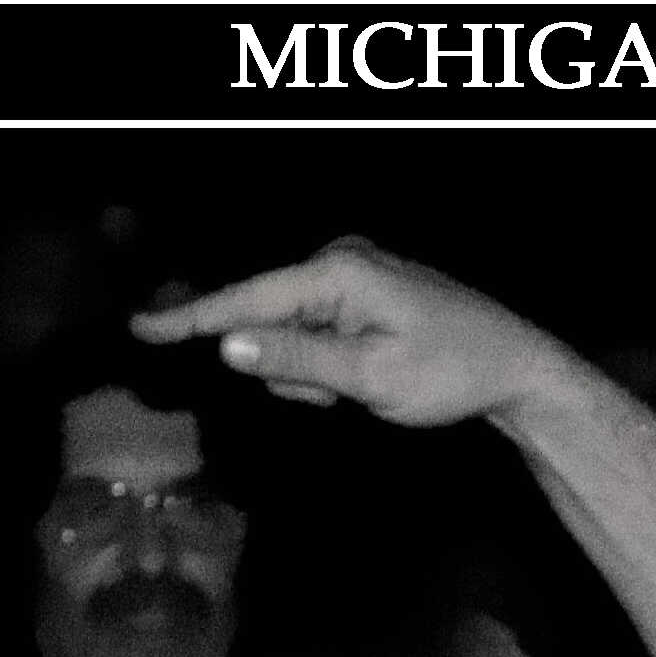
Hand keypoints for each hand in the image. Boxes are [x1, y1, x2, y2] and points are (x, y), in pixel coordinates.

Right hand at [132, 239, 569, 428]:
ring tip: (367, 384)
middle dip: (291, 370)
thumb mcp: (371, 378)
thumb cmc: (450, 373)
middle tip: (343, 395)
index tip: (139, 328)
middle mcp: (338, 261)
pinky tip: (371, 374)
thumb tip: (229, 347)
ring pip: (291, 337)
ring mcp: (351, 275)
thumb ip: (297, 362)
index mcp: (336, 272)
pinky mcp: (362, 292)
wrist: (516, 367)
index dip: (191, 319)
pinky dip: (332, 365)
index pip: (246, 300)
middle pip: (268, 323)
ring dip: (314, 373)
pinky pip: (318, 334)